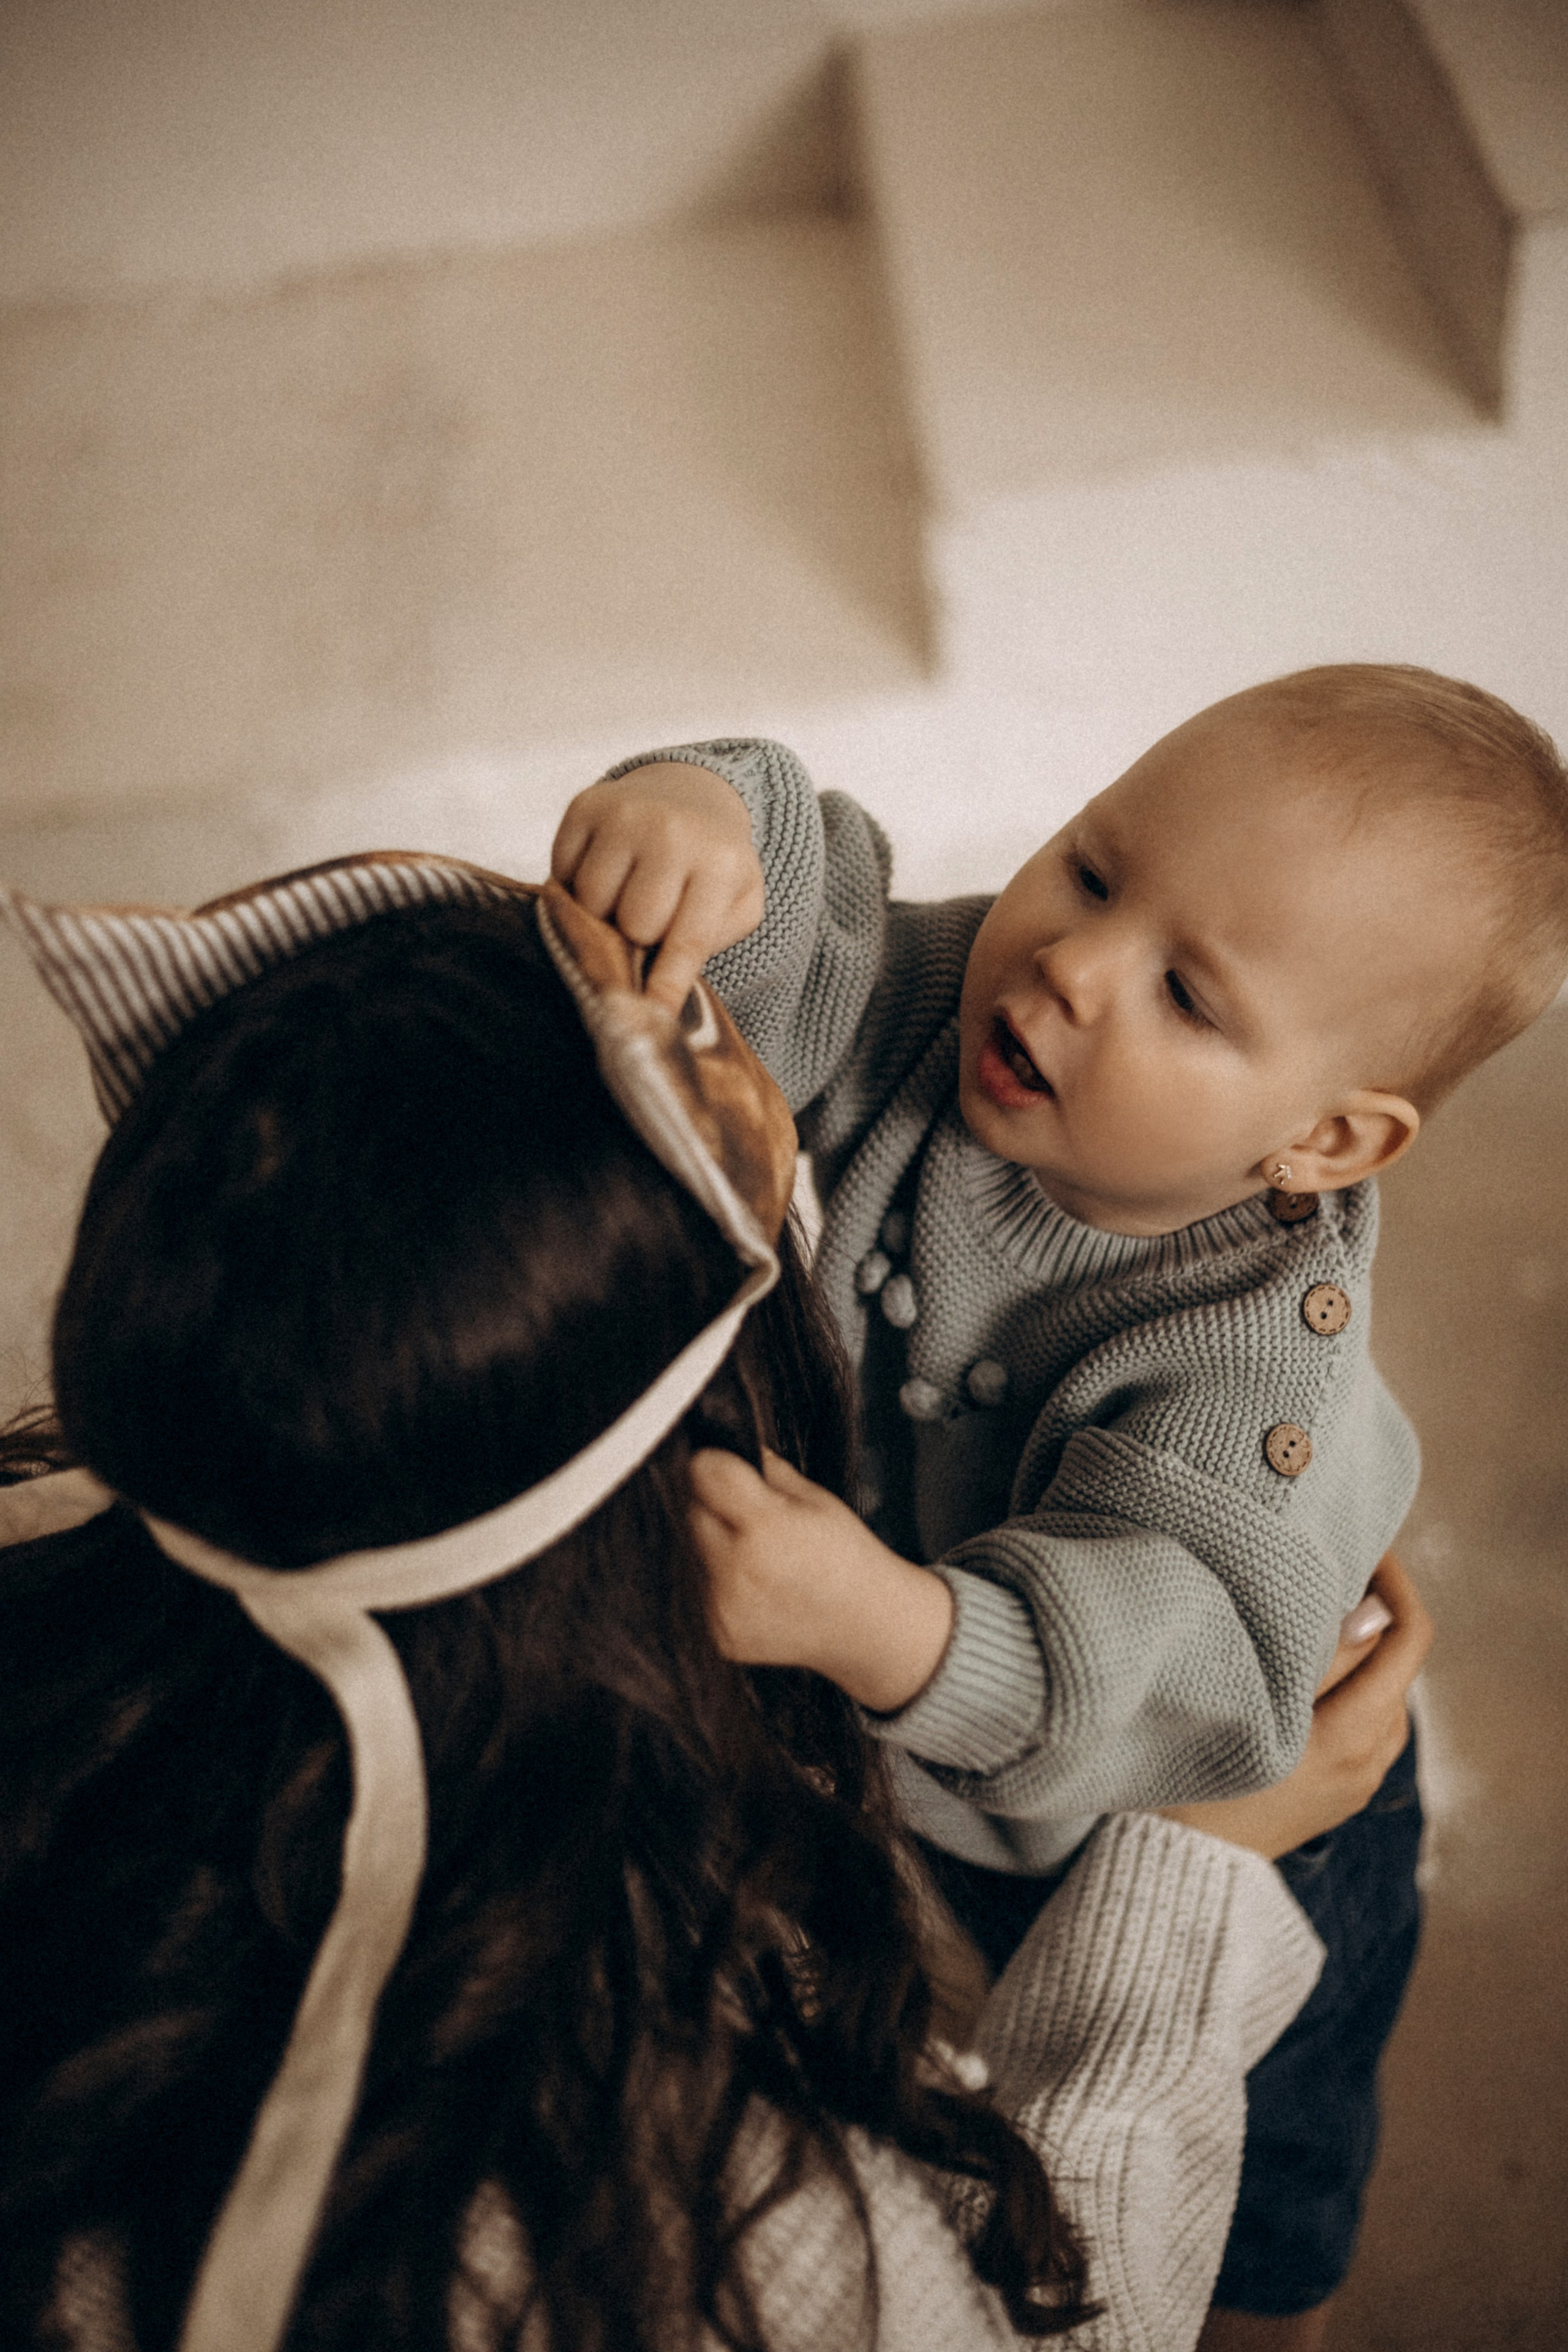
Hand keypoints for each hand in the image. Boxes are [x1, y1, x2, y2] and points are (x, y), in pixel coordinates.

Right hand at [551, 762, 764, 1009]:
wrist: (690, 795)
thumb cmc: (713, 864)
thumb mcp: (738, 902)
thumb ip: (711, 942)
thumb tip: (661, 990)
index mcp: (720, 864)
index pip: (686, 941)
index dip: (665, 985)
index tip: (652, 1018)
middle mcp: (671, 833)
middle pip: (633, 925)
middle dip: (638, 935)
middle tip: (647, 919)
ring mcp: (625, 815)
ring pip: (591, 902)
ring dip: (604, 911)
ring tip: (626, 893)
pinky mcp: (585, 805)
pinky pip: (562, 871)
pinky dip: (576, 881)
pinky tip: (605, 869)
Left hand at [690, 1448, 954, 1713]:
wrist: (865, 1624)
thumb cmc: (848, 1560)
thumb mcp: (818, 1500)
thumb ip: (769, 1471)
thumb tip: (735, 1446)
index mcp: (766, 1526)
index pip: (704, 1474)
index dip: (712, 1465)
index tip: (720, 1467)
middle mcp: (739, 1567)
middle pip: (694, 1513)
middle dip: (715, 1508)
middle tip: (752, 1519)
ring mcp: (726, 1605)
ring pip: (693, 1554)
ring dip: (715, 1548)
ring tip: (761, 1557)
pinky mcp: (720, 1633)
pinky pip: (701, 1591)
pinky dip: (720, 1584)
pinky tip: (758, 1586)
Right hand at [1162, 1552, 1431, 1859]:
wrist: (1179, 1868)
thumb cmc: (1203, 1781)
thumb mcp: (1259, 1704)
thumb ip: (1322, 1657)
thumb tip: (1375, 1610)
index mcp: (1356, 1735)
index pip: (1408, 1640)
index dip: (1396, 1584)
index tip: (1366, 1548)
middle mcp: (1369, 1762)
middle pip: (1396, 1666)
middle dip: (1372, 1615)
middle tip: (1324, 1572)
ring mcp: (1353, 1783)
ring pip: (1379, 1696)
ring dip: (1357, 1653)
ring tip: (1308, 1618)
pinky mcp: (1332, 1793)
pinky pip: (1359, 1724)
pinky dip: (1344, 1689)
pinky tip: (1300, 1675)